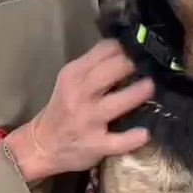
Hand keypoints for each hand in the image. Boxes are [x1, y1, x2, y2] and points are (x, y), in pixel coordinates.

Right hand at [5, 39, 153, 182]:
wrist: (41, 146)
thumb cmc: (63, 109)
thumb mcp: (72, 81)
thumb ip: (96, 67)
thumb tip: (130, 52)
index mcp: (74, 74)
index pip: (104, 50)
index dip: (127, 46)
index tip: (142, 48)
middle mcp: (80, 94)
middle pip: (110, 71)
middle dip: (133, 64)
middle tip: (151, 66)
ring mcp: (87, 120)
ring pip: (116, 103)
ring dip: (137, 93)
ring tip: (151, 88)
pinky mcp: (95, 145)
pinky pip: (118, 141)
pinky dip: (133, 137)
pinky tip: (144, 133)